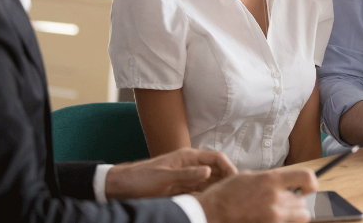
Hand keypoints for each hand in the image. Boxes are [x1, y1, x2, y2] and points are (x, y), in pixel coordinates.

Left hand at [105, 147, 236, 199]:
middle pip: (216, 171)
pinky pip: (200, 192)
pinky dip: (209, 197)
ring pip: (210, 183)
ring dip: (220, 190)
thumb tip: (209, 172)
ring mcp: (187, 177)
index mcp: (188, 157)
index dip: (229, 167)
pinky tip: (215, 205)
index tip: (238, 180)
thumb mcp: (164, 178)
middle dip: (228, 180)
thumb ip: (187, 174)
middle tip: (239, 193)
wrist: (122, 187)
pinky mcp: (182, 189)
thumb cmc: (141, 179)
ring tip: (232, 201)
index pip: (216, 158)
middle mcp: (190, 166)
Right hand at [195, 169, 317, 222]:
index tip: (305, 187)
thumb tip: (285, 184)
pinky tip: (270, 218)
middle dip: (297, 202)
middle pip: (303, 204)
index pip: (307, 178)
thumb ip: (271, 180)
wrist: (213, 212)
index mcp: (271, 180)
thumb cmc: (227, 193)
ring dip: (293, 214)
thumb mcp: (250, 176)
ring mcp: (274, 217)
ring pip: (301, 217)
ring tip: (278, 211)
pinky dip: (284, 222)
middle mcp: (276, 199)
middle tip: (284, 201)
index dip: (311, 182)